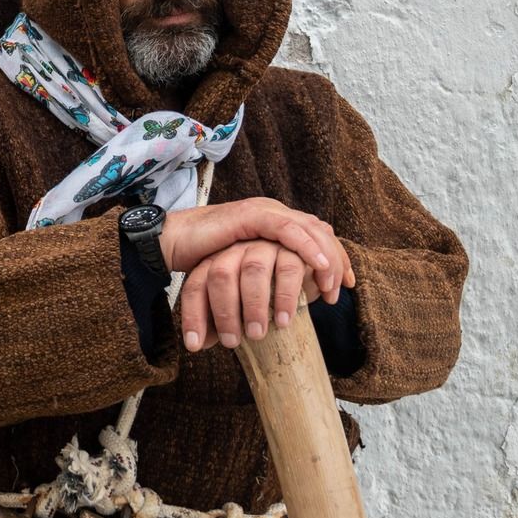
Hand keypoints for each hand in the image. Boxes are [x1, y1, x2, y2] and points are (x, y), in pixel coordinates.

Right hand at [161, 195, 354, 318]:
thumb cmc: (204, 262)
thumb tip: (292, 306)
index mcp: (275, 226)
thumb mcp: (246, 273)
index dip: (336, 261)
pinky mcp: (249, 215)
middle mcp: (273, 214)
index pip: (317, 237)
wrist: (171, 246)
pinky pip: (286, 228)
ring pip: (307, 230)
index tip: (345, 288)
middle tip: (339, 293)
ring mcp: (262, 212)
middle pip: (320, 232)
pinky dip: (306, 246)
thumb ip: (269, 279)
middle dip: (336, 262)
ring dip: (323, 260)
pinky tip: (317, 265)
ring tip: (331, 286)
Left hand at [177, 240, 321, 351]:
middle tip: (232, 342)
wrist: (299, 261)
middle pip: (221, 275)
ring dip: (253, 305)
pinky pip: (287, 270)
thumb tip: (202, 343)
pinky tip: (283, 321)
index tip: (194, 346)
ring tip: (256, 334)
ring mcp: (263, 247)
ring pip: (253, 270)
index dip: (193, 316)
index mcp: (215, 262)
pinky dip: (285, 298)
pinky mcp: (292, 250)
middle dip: (224, 312)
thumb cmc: (262, 287)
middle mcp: (235, 251)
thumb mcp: (238, 301)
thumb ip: (219, 317)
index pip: (196, 286)